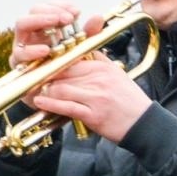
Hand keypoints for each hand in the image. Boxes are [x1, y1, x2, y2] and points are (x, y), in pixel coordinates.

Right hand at [11, 2, 93, 68]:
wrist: (54, 90)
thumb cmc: (64, 65)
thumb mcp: (79, 47)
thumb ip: (88, 33)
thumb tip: (98, 17)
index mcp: (45, 25)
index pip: (49, 7)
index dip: (61, 6)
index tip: (76, 12)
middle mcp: (32, 31)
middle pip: (35, 10)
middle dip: (52, 11)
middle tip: (68, 18)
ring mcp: (23, 44)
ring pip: (22, 24)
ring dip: (39, 20)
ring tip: (56, 24)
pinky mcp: (18, 61)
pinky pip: (20, 52)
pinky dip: (32, 50)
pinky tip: (46, 50)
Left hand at [28, 55, 153, 142]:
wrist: (144, 123)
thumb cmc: (131, 101)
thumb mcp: (118, 74)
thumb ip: (100, 62)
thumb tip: (84, 52)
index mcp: (102, 68)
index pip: (71, 60)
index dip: (53, 63)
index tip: (42, 67)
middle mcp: (98, 80)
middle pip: (62, 73)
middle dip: (45, 77)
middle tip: (32, 80)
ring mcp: (95, 97)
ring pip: (61, 89)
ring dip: (45, 91)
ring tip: (35, 92)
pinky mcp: (93, 114)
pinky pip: (67, 107)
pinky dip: (50, 104)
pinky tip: (40, 102)